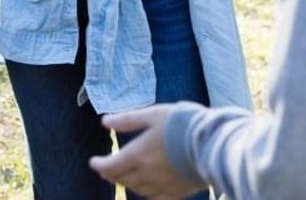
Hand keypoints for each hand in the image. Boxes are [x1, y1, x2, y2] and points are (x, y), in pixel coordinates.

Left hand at [89, 105, 204, 199]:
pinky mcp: (177, 193)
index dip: (100, 165)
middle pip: (122, 179)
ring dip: (126, 183)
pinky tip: (146, 190)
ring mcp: (162, 186)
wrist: (212, 144)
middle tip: (105, 169)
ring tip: (122, 177)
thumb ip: (128, 120)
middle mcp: (147, 174)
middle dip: (111, 174)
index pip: (111, 166)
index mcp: (138, 154)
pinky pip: (155, 198)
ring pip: (137, 189)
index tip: (93, 162)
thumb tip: (105, 122)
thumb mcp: (153, 114)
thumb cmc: (182, 124)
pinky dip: (145, 193)